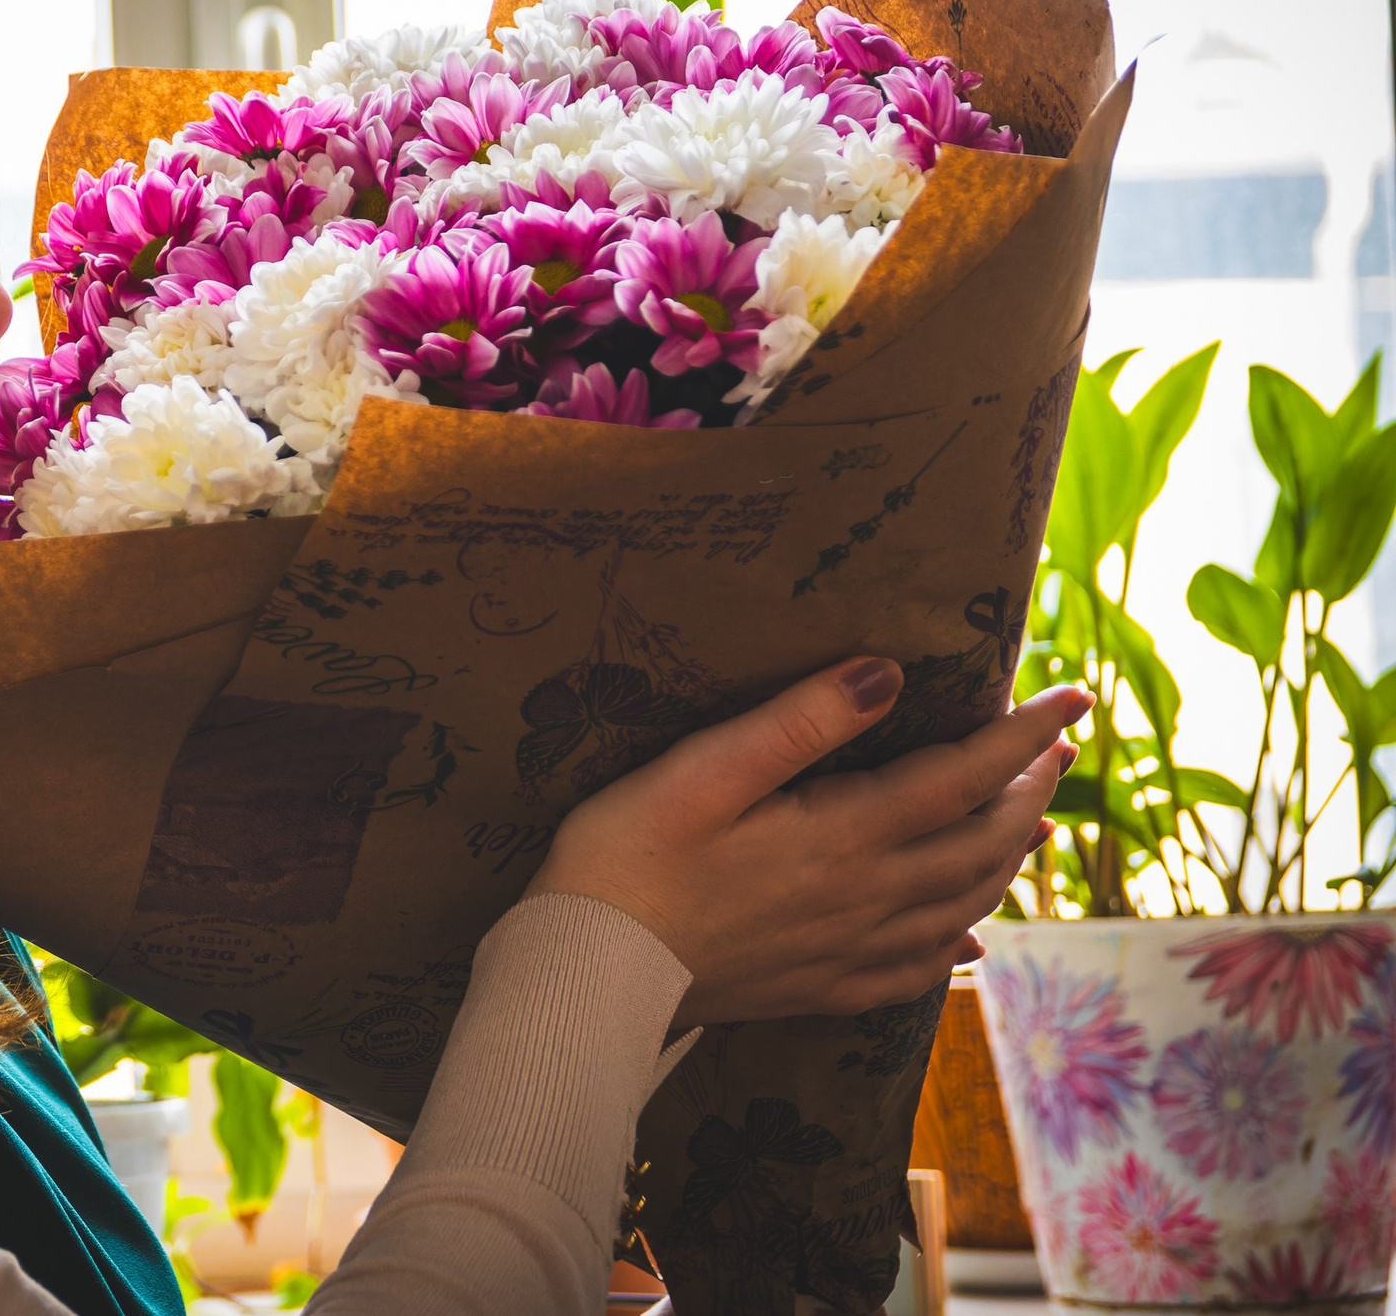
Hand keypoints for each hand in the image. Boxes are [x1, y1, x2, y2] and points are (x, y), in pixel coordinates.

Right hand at [527, 657, 1084, 1027]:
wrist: (585, 975)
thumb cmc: (626, 857)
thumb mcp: (702, 770)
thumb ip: (799, 722)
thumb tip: (887, 672)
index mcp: (841, 834)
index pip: (960, 776)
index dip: (1023, 734)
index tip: (1075, 695)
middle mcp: (863, 897)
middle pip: (978, 843)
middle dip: (1028, 790)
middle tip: (1057, 748)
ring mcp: (846, 951)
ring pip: (962, 904)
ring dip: (1008, 858)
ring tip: (1033, 823)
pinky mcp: (818, 987)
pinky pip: (916, 968)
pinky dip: (959, 943)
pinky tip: (968, 939)